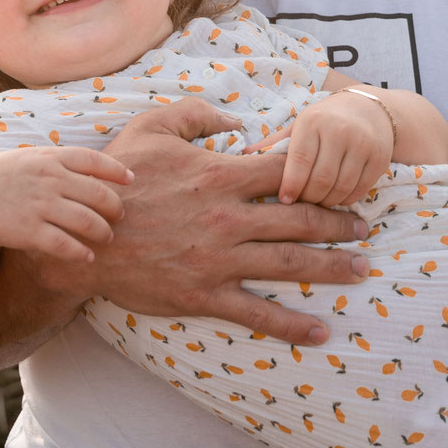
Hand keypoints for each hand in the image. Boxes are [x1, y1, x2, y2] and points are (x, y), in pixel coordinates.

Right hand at [0, 145, 132, 263]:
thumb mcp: (26, 159)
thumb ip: (55, 162)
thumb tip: (89, 168)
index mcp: (48, 158)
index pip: (93, 160)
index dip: (116, 171)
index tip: (131, 180)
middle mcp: (48, 179)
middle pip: (98, 194)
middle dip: (115, 208)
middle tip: (120, 217)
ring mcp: (39, 205)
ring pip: (87, 221)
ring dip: (103, 231)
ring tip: (108, 238)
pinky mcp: (29, 231)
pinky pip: (65, 245)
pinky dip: (81, 253)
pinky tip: (87, 257)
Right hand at [31, 98, 370, 345]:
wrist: (82, 236)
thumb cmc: (116, 180)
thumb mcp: (150, 128)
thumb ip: (196, 114)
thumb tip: (236, 121)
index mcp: (219, 175)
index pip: (286, 171)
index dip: (320, 173)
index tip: (342, 179)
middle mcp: (228, 218)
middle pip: (300, 220)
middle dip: (339, 223)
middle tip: (364, 228)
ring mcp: (219, 260)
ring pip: (290, 264)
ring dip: (331, 267)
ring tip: (360, 269)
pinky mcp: (204, 294)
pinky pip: (258, 313)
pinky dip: (293, 324)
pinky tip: (321, 332)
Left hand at [245, 92, 393, 205]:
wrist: (370, 110)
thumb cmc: (325, 120)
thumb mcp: (299, 125)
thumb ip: (274, 143)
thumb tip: (241, 156)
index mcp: (313, 122)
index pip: (299, 161)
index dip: (290, 185)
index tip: (284, 200)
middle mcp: (340, 131)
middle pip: (320, 180)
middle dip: (308, 198)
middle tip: (301, 205)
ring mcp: (363, 145)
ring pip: (340, 188)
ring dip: (326, 203)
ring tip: (316, 204)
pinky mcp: (380, 159)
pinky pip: (359, 191)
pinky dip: (345, 201)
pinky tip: (335, 199)